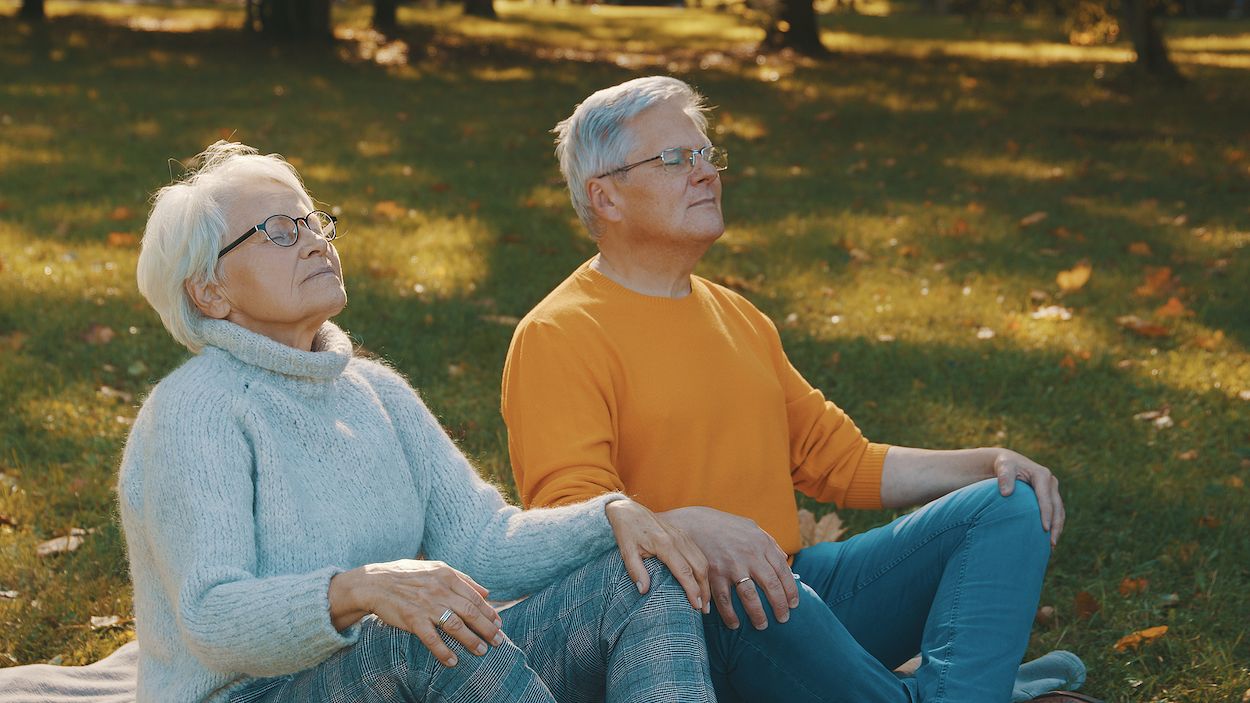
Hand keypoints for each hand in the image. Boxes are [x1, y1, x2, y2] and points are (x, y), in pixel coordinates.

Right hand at [329, 559, 503, 666]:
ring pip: (455, 625)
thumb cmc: (407, 575)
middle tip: (498, 641)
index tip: (499, 623)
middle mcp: (439, 590)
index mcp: (447, 576)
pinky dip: (443, 651)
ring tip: (481, 651)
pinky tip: (452, 661)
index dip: (489, 612)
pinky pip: (431, 639)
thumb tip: (486, 591)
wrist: (374, 582)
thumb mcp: (437, 568)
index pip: (475, 597)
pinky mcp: (412, 619)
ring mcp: (426, 605)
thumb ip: (463, 579)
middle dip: (487, 628)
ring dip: (470, 641)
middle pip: (470, 612)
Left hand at [605, 499, 709, 612]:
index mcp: (664, 544)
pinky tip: (701, 581)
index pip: (684, 571)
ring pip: (702, 560)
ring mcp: (683, 536)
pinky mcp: (683, 535)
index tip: (696, 606)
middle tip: (704, 610)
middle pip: (699, 567)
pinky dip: (703, 569)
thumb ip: (635, 571)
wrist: (628, 510)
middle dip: (704, 589)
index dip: (692, 590)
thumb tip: (643, 591)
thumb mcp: (626, 552)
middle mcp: (678, 539)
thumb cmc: (626, 532)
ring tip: (705, 600)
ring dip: (706, 580)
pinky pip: (698, 553)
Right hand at [659, 506, 798, 630]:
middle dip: (779, 606)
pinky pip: (724, 600)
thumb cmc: (724, 526)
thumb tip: (785, 558)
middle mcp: (749, 555)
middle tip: (783, 619)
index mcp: (761, 544)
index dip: (790, 590)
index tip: (793, 604)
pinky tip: (734, 625)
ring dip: (757, 615)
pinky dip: (729, 615)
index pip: (783, 571)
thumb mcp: (750, 527)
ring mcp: (731, 565)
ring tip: (762, 626)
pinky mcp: (713, 574)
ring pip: (750, 597)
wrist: (693, 523)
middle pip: (771, 586)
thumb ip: (769, 542)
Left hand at [992, 449, 1065, 545]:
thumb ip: (1004, 477)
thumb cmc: (1005, 466)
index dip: (1046, 514)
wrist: (1009, 463)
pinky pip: (1056, 513)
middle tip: (1051, 543)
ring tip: (1052, 545)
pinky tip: (1049, 539)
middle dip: (1056, 525)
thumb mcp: (1003, 467)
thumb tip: (1006, 493)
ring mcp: (1052, 490)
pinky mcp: (1050, 497)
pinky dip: (1054, 525)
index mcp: (1042, 475)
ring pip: (1059, 512)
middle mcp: (1051, 482)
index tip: (1045, 529)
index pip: (1046, 498)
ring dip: (1057, 528)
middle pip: (1057, 507)